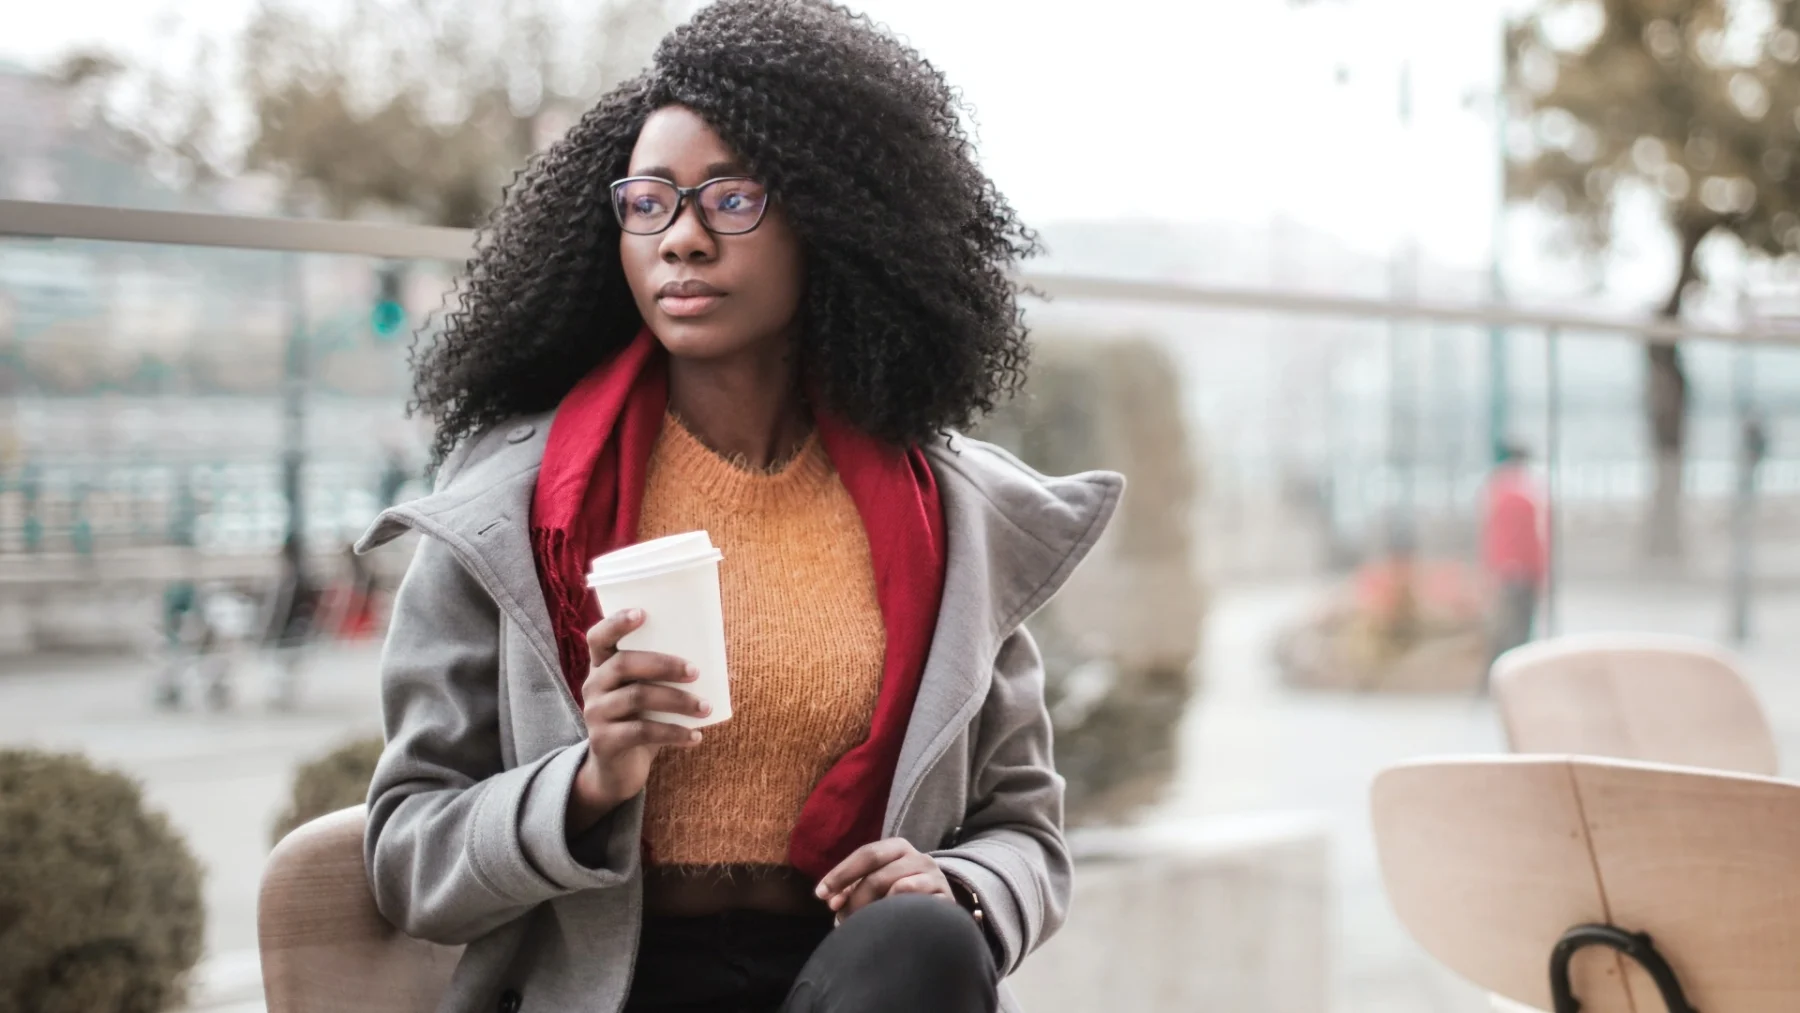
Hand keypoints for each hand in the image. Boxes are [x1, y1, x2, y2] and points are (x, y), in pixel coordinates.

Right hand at [566, 608, 707, 835]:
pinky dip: (674, 733)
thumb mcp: (647, 695)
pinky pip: (642, 732)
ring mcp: (595, 714)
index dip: (616, 622)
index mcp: (602, 666)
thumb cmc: (640, 721)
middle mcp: (593, 685)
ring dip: (677, 700)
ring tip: (705, 707)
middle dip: (664, 664)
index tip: (643, 613)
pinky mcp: (604, 742)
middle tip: (696, 671)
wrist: (616, 771)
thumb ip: (668, 678)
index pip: (598, 637)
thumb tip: (726, 667)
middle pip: (624, 663)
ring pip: (637, 697)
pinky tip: (695, 737)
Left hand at [813, 838, 953, 920]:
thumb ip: (853, 889)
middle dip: (855, 897)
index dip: (841, 874)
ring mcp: (934, 876)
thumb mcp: (876, 887)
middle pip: (878, 873)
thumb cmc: (900, 898)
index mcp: (898, 848)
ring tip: (866, 924)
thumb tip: (832, 901)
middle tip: (841, 917)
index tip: (820, 894)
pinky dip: (899, 911)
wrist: (941, 914)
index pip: (866, 854)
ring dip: (875, 908)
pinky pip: (917, 902)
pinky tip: (891, 922)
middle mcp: (919, 856)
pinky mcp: (945, 897)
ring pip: (897, 886)